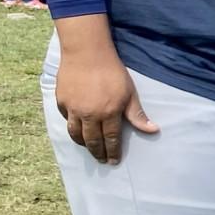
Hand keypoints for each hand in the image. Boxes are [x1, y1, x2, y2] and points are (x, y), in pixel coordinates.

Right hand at [56, 44, 156, 163]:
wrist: (87, 52)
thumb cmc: (112, 71)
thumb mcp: (129, 93)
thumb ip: (137, 114)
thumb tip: (153, 130)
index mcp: (109, 113)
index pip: (111, 139)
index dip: (112, 152)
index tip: (113, 161)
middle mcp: (89, 114)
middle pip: (92, 140)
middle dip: (97, 152)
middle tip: (101, 160)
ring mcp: (73, 109)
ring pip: (75, 134)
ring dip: (82, 144)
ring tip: (89, 148)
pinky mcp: (61, 101)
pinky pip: (65, 120)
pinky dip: (71, 127)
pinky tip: (76, 130)